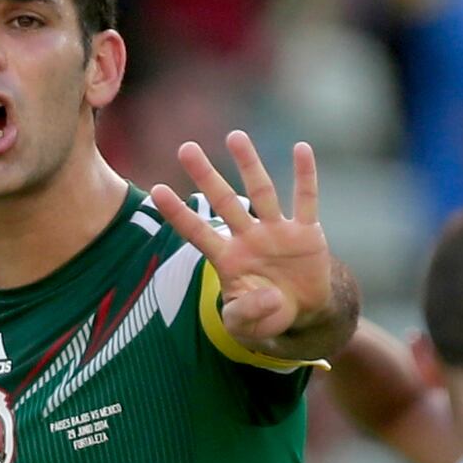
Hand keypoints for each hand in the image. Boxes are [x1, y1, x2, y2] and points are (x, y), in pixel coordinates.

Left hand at [150, 131, 340, 357]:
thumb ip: (246, 314)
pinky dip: (305, 176)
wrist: (303, 311)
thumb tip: (269, 296)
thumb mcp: (247, 326)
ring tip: (235, 137)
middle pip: (224, 201)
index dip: (178, 214)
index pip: (197, 232)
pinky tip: (301, 149)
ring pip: (261, 192)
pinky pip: (306, 200)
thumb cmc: (265, 314)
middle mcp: (248, 237)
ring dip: (249, 165)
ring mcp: (277, 232)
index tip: (156, 191)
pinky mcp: (306, 233)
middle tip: (186, 148)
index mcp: (228, 258)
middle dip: (206, 176)